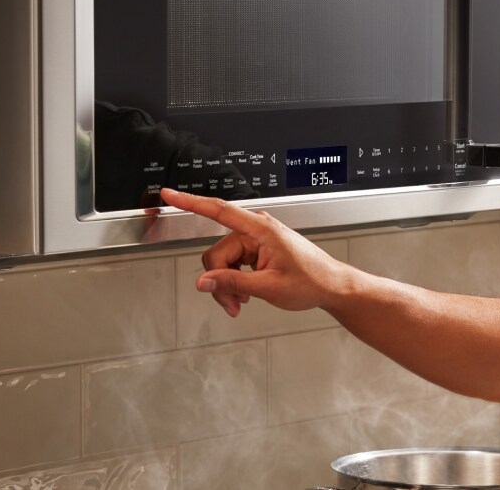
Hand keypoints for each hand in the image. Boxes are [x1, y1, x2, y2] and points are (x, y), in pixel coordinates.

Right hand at [159, 189, 350, 317]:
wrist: (330, 286)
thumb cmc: (311, 281)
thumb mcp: (268, 287)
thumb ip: (232, 283)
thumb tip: (203, 281)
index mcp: (261, 229)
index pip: (219, 210)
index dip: (190, 202)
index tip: (169, 194)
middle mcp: (256, 229)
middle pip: (217, 253)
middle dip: (220, 281)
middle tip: (232, 304)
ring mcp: (255, 239)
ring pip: (222, 262)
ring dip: (228, 285)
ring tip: (241, 302)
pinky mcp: (256, 249)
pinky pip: (233, 264)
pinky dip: (234, 282)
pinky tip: (245, 295)